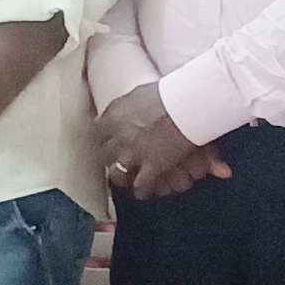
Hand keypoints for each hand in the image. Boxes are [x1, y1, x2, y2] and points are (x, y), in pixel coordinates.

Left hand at [97, 87, 229, 200]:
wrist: (187, 105)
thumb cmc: (168, 94)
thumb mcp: (138, 94)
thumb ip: (125, 106)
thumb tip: (121, 110)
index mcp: (113, 116)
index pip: (98, 132)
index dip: (104, 138)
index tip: (108, 141)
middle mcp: (118, 137)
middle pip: (104, 155)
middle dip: (110, 159)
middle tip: (116, 161)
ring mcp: (133, 154)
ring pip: (118, 174)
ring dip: (122, 177)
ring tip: (127, 179)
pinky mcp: (151, 167)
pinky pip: (141, 186)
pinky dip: (142, 190)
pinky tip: (144, 191)